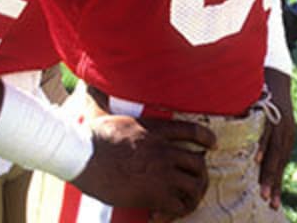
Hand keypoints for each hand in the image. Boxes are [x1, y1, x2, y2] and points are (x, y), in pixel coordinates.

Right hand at [72, 115, 216, 217]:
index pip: (191, 131)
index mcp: (156, 131)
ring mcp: (163, 173)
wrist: (84, 157)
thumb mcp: (108, 116)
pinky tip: (160, 215)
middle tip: (193, 183)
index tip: (212, 144)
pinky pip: (178, 206)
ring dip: (191, 196)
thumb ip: (107, 103)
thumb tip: (90, 87)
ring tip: (182, 204)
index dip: (206, 138)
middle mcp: (165, 150)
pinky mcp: (155, 194)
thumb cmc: (91, 137)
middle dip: (199, 174)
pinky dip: (174, 213)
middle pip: (199, 163)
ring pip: (194, 186)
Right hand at [256, 75, 293, 209]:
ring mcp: (279, 122)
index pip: (281, 164)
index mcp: (287, 136)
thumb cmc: (268, 99)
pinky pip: (265, 132)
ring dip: (267, 172)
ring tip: (263, 190)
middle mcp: (286, 132)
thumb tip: (256, 159)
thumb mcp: (272, 122)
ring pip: (274, 152)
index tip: (273, 201)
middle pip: (280, 162)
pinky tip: (256, 160)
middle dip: (273, 183)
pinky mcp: (270, 112)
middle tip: (269, 202)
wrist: (275, 72)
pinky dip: (261, 147)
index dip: (277, 182)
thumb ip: (267, 139)